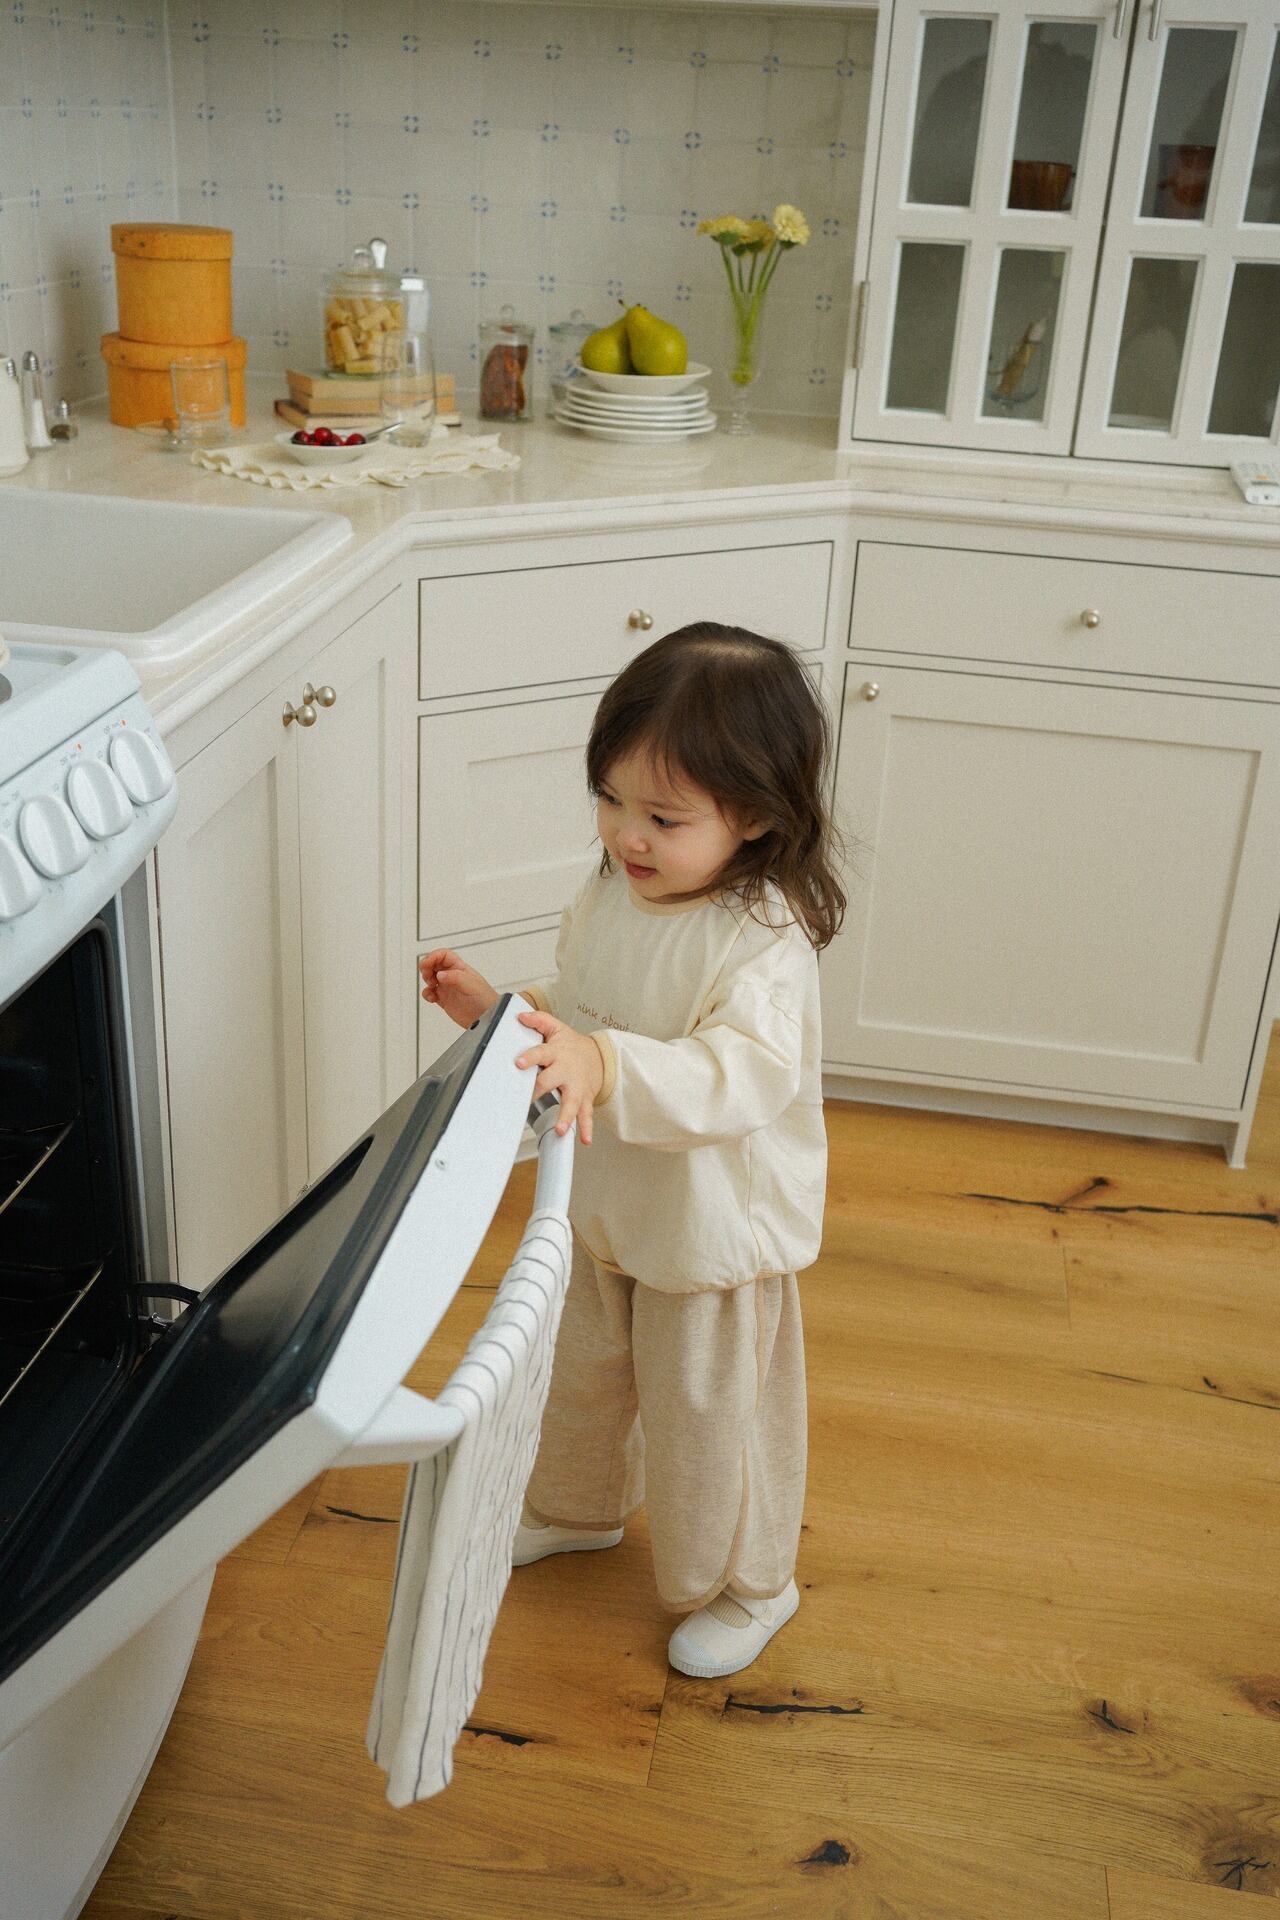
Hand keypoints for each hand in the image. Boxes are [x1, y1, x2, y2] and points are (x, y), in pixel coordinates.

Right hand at [419, 949, 498, 1027]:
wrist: (487, 1017)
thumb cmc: (485, 999)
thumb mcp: (471, 984)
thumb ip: (455, 977)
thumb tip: (440, 974)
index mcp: (460, 968)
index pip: (443, 955)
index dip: (433, 956)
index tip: (427, 964)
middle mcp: (453, 976)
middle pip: (434, 964)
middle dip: (427, 967)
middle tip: (428, 976)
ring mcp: (448, 988)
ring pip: (430, 978)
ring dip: (426, 980)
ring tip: (432, 986)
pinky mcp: (445, 999)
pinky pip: (431, 993)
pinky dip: (427, 994)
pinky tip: (432, 997)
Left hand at [516, 1010, 603, 1143]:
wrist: (599, 1057)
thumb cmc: (571, 1045)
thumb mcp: (556, 1028)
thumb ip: (539, 1020)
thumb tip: (520, 1015)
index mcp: (556, 1053)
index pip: (541, 1053)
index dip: (530, 1058)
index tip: (519, 1063)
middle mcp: (566, 1071)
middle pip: (550, 1081)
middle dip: (539, 1091)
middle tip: (527, 1100)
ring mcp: (576, 1087)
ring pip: (571, 1103)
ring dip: (566, 1117)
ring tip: (560, 1130)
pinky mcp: (584, 1099)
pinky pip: (586, 1115)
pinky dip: (586, 1128)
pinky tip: (584, 1139)